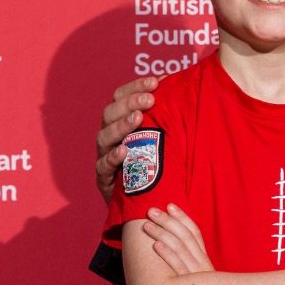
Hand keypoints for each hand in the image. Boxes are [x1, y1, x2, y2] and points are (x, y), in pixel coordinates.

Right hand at [96, 77, 157, 203]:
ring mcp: (104, 157)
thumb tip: (181, 88)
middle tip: (150, 99)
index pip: (121, 97)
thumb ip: (167, 117)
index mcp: (121, 122)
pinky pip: (103, 166)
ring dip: (122, 125)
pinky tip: (123, 151)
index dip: (135, 87)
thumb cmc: (156, 165)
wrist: (143, 203)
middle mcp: (110, 137)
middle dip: (130, 102)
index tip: (155, 81)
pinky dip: (113, 157)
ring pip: (105, 136)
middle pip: (110, 113)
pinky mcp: (104, 180)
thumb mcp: (162, 139)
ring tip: (138, 117)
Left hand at [142, 204, 213, 274]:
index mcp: (204, 259)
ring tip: (147, 225)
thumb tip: (171, 242)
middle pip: (186, 236)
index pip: (195, 233)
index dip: (182, 217)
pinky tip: (156, 245)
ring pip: (179, 248)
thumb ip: (189, 261)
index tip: (170, 205)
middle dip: (168, 221)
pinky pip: (178, 266)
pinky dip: (167, 254)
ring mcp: (196, 273)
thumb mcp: (198, 275)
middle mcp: (202, 263)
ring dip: (162, 233)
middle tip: (152, 210)